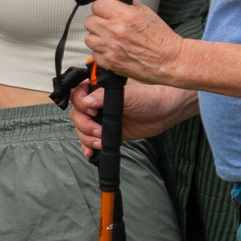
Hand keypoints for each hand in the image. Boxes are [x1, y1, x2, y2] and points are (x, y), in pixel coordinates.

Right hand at [71, 78, 196, 153]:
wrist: (164, 113)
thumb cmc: (149, 98)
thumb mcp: (127, 95)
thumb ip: (104, 97)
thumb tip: (86, 103)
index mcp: (97, 89)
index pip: (76, 94)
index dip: (80, 104)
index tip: (92, 112)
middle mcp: (96, 103)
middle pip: (76, 115)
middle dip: (84, 125)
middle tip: (97, 130)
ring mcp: (100, 119)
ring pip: (80, 129)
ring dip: (87, 138)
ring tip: (100, 141)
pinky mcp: (105, 132)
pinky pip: (90, 140)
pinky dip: (88, 147)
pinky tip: (91, 151)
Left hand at [80, 0, 182, 83]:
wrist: (170, 60)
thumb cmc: (161, 39)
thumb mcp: (146, 12)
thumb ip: (127, 5)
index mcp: (125, 16)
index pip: (98, 4)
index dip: (102, 6)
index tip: (106, 10)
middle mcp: (115, 31)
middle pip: (90, 20)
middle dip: (98, 21)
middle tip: (108, 24)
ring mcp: (110, 48)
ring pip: (89, 37)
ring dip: (98, 37)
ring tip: (110, 38)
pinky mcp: (109, 62)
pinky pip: (94, 53)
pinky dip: (101, 52)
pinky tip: (112, 50)